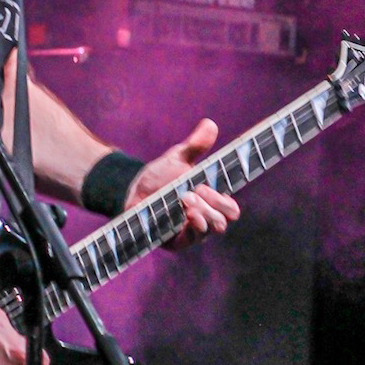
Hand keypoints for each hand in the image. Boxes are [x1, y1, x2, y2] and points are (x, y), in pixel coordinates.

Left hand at [126, 120, 241, 249]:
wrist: (132, 190)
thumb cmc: (160, 176)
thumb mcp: (179, 158)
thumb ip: (196, 145)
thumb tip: (210, 124)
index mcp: (211, 202)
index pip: (231, 208)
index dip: (227, 200)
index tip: (213, 186)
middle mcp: (206, 218)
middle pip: (227, 218)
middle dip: (215, 203)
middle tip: (197, 189)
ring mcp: (193, 231)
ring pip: (213, 227)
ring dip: (204, 212)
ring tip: (186, 198)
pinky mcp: (178, 241)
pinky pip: (194, 238)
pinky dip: (195, 225)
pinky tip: (187, 212)